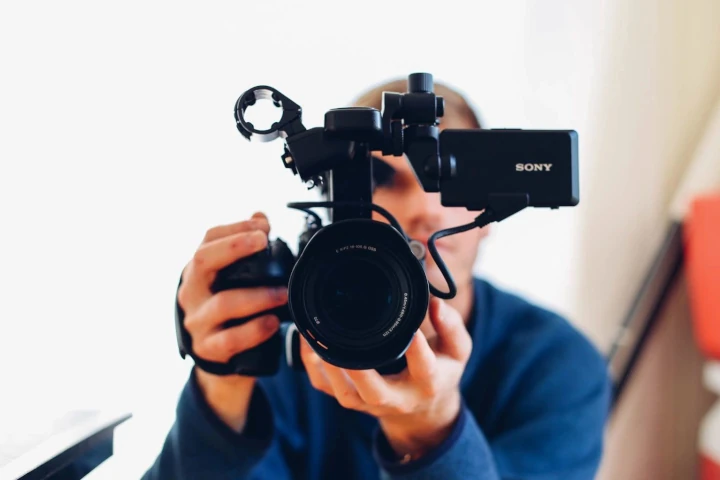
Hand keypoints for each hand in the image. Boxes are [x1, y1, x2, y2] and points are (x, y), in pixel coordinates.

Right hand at [177, 211, 288, 431]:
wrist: (217, 358)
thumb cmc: (227, 310)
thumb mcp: (230, 279)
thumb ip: (244, 250)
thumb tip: (260, 216)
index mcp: (198, 271)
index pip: (208, 240)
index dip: (235, 228)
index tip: (262, 226)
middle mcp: (191, 292)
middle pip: (202, 261)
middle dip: (234, 247)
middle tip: (263, 242)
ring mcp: (197, 322)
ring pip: (223, 303)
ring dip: (257, 295)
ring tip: (282, 292)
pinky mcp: (209, 349)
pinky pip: (231, 339)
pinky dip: (254, 330)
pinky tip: (272, 322)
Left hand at [300, 297, 471, 459]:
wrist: (422, 410)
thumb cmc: (439, 372)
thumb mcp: (457, 351)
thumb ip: (450, 326)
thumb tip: (434, 302)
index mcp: (427, 383)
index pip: (424, 367)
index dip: (417, 349)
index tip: (412, 328)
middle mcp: (397, 398)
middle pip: (375, 392)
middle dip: (359, 371)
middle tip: (345, 342)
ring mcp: (370, 403)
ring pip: (345, 392)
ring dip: (328, 367)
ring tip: (316, 337)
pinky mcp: (350, 399)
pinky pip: (326, 386)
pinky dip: (313, 366)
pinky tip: (307, 342)